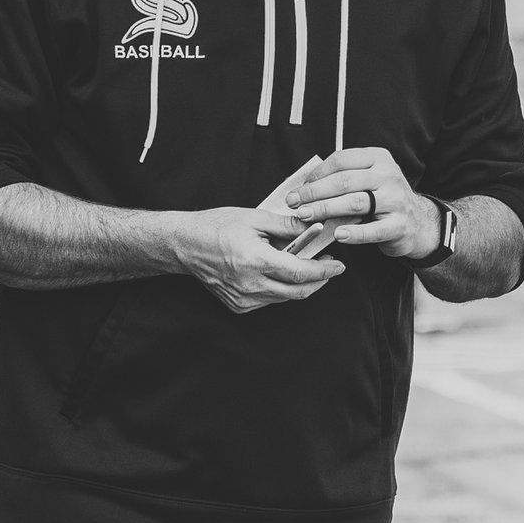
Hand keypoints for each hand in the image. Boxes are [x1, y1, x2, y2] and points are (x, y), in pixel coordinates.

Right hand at [170, 204, 343, 313]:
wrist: (185, 244)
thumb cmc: (216, 226)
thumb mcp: (254, 218)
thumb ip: (286, 225)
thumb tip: (312, 227)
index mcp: (256, 261)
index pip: (301, 273)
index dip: (324, 271)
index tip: (338, 265)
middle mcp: (251, 284)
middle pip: (298, 291)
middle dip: (319, 281)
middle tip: (329, 266)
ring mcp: (244, 298)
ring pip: (285, 297)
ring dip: (300, 283)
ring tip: (305, 264)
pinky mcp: (238, 305)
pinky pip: (269, 300)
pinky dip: (281, 288)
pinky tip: (280, 272)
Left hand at [285, 147, 440, 260]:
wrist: (419, 222)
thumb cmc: (383, 199)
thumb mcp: (368, 180)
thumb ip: (343, 178)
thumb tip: (304, 187)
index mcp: (378, 158)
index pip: (341, 160)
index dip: (316, 175)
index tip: (299, 188)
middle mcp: (388, 175)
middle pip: (344, 181)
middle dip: (314, 193)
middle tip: (294, 203)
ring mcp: (396, 200)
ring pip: (355, 202)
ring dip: (326, 209)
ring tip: (306, 216)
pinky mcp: (399, 224)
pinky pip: (373, 229)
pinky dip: (354, 233)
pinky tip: (338, 235)